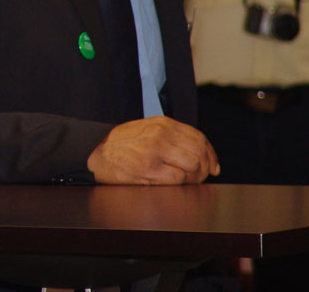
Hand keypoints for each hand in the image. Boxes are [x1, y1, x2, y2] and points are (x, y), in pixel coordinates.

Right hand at [86, 116, 219, 184]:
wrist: (95, 151)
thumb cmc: (122, 143)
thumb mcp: (147, 130)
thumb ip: (172, 137)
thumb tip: (202, 154)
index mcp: (162, 123)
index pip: (198, 138)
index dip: (210, 154)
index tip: (213, 166)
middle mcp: (160, 134)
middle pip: (199, 153)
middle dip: (205, 169)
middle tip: (200, 177)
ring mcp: (154, 151)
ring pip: (192, 166)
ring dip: (194, 178)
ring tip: (187, 181)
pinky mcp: (148, 169)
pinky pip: (178, 178)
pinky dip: (180, 183)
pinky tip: (173, 183)